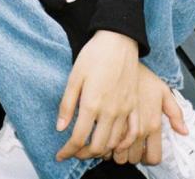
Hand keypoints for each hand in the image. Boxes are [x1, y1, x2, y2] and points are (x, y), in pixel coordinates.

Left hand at [55, 30, 138, 161]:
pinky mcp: (134, 105)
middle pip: (97, 147)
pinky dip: (123, 143)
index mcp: (92, 104)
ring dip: (101, 150)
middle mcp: (110, 111)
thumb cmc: (94, 54)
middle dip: (83, 154)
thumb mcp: (74, 76)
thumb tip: (60, 128)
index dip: (67, 151)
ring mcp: (125, 109)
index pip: (78, 139)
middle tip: (74, 151)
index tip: (60, 154)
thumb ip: (67, 104)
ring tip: (91, 146)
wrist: (118, 39)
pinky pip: (132, 133)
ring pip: (114, 143)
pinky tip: (114, 143)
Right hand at [111, 64, 187, 165]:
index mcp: (153, 125)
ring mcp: (122, 128)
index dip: (149, 158)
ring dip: (117, 152)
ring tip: (118, 140)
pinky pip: (105, 147)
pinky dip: (106, 145)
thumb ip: (175, 113)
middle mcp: (139, 130)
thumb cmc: (141, 75)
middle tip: (129, 144)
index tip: (144, 151)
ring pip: (118, 157)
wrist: (121, 63)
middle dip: (131, 154)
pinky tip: (108, 135)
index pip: (153, 157)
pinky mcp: (106, 123)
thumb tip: (184, 131)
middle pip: (134, 159)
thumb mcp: (163, 91)